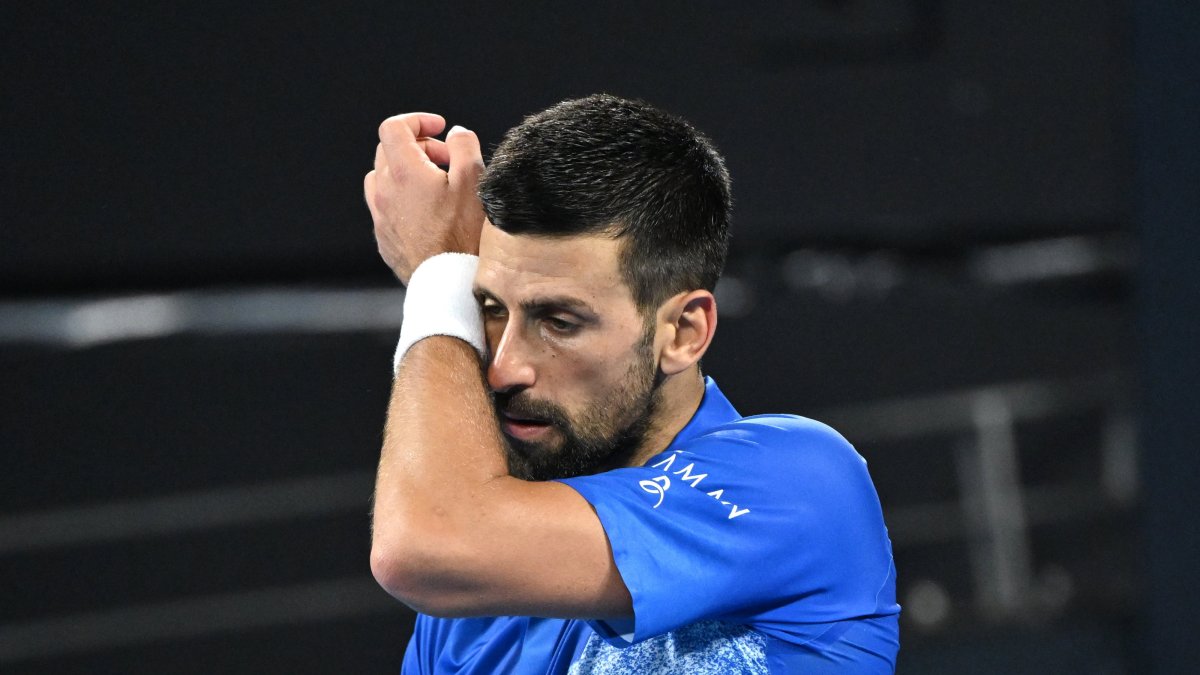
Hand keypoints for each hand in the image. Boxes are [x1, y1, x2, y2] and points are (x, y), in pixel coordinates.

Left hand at [364, 113, 485, 284]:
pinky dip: (402, 198)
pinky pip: (385, 207)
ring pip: (382, 178)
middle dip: (419, 146)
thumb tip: (456, 132)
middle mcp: (384, 191)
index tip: (441, 128)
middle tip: (448, 159)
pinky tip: (428, 212)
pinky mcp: (384, 239)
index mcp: (403, 172)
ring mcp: (380, 217)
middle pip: (388, 150)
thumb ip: (464, 146)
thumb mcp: (475, 181)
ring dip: (406, 172)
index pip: (393, 127)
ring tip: (435, 185)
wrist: (450, 284)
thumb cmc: (465, 234)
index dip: (417, 120)